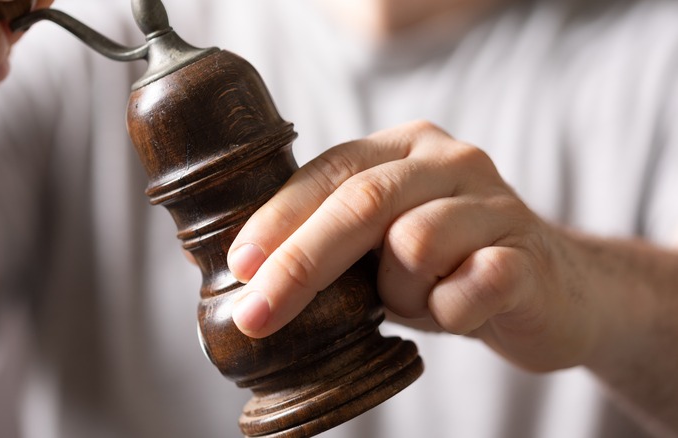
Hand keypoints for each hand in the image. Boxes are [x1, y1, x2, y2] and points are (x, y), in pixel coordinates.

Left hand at [227, 120, 600, 371]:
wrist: (555, 292)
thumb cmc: (449, 268)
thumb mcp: (383, 244)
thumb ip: (334, 240)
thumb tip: (248, 273)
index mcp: (405, 148)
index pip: (330, 170)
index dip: (280, 218)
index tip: (240, 265)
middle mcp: (450, 161)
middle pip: (362, 202)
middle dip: (300, 263)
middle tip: (255, 316)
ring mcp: (495, 202)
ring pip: (413, 245)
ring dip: (400, 293)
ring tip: (420, 300)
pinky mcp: (528, 254)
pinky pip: (468, 288)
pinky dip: (448, 313)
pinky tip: (459, 310)